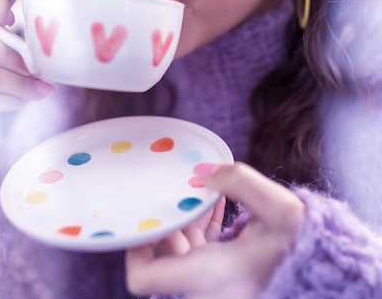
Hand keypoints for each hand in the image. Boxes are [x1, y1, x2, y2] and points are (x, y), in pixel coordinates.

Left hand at [126, 162, 304, 298]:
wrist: (323, 269)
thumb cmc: (302, 248)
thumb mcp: (281, 211)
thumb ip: (242, 183)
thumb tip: (206, 172)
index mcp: (205, 278)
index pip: (143, 278)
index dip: (134, 247)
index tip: (143, 214)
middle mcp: (202, 286)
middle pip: (160, 255)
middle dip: (167, 218)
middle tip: (175, 186)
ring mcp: (212, 280)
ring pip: (181, 248)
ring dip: (186, 215)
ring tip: (198, 184)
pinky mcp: (223, 271)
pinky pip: (200, 246)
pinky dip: (202, 222)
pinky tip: (215, 195)